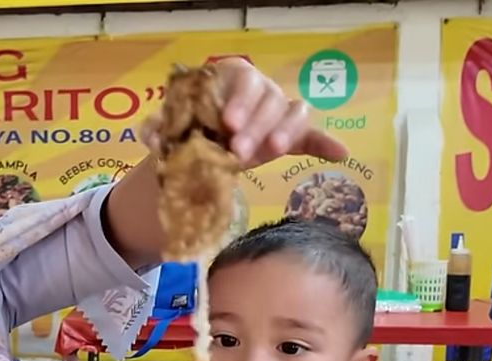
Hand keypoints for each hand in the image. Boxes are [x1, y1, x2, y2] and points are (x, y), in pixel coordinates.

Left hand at [142, 57, 348, 167]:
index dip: (239, 101)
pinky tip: (340, 153)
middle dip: (256, 124)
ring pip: (290, 112)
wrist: (201, 147)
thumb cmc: (187, 128)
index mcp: (232, 77)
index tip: (227, 124)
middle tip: (238, 151)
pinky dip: (325, 143)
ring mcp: (277, 111)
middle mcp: (260, 88)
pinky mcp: (290, 134)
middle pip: (268, 97)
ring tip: (273, 153)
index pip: (243, 80)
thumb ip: (157, 129)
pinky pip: (311, 135)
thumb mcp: (167, 127)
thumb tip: (152, 138)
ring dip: (284, 132)